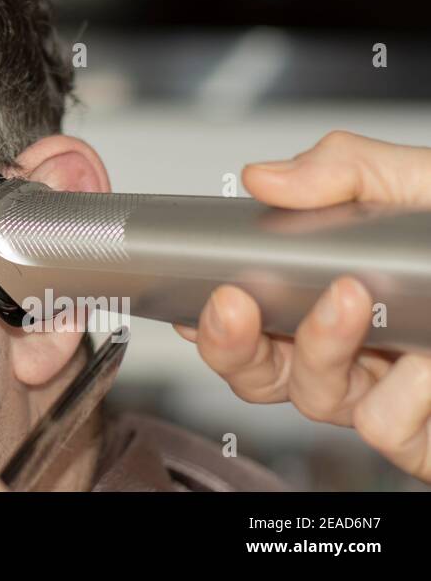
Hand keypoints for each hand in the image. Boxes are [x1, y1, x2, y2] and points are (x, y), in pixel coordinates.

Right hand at [172, 130, 430, 482]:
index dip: (212, 312)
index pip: (252, 314)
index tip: (197, 292)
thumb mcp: (425, 183)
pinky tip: (426, 359)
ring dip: (317, 349)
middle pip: (259, 368)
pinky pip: (383, 426)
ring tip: (352, 305)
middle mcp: (359, 348)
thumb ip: (346, 168)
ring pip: (311, 395)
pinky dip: (400, 392)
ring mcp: (395, 393)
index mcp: (340, 289)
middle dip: (232, 340)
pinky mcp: (428, 435)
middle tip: (235, 301)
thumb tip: (265, 178)